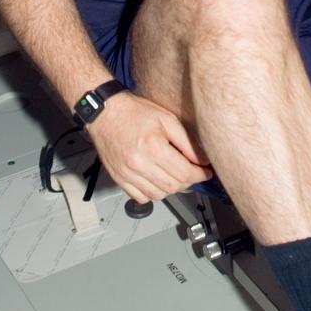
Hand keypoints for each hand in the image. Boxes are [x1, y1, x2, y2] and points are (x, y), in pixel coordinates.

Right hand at [88, 91, 212, 202]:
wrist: (105, 113)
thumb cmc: (134, 112)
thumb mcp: (167, 119)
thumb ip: (187, 142)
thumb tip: (202, 160)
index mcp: (152, 146)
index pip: (184, 172)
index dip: (200, 175)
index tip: (206, 172)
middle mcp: (138, 163)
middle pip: (173, 187)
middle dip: (189, 182)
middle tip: (194, 172)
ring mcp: (126, 174)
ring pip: (159, 195)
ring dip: (172, 189)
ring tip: (176, 175)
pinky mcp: (119, 179)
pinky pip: (141, 198)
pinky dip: (153, 193)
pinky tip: (157, 180)